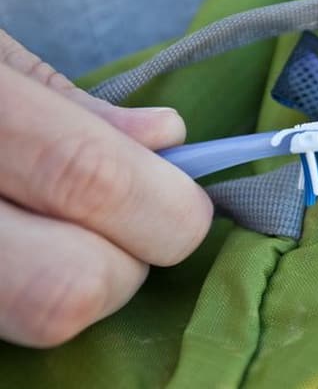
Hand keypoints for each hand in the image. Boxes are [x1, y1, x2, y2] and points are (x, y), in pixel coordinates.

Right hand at [0, 31, 212, 346]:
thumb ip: (74, 108)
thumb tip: (168, 140)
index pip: (89, 180)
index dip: (165, 202)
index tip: (185, 199)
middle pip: (68, 290)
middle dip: (126, 264)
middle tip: (125, 223)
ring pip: (41, 322)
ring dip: (84, 284)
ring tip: (70, 237)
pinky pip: (7, 325)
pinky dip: (34, 297)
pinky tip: (30, 251)